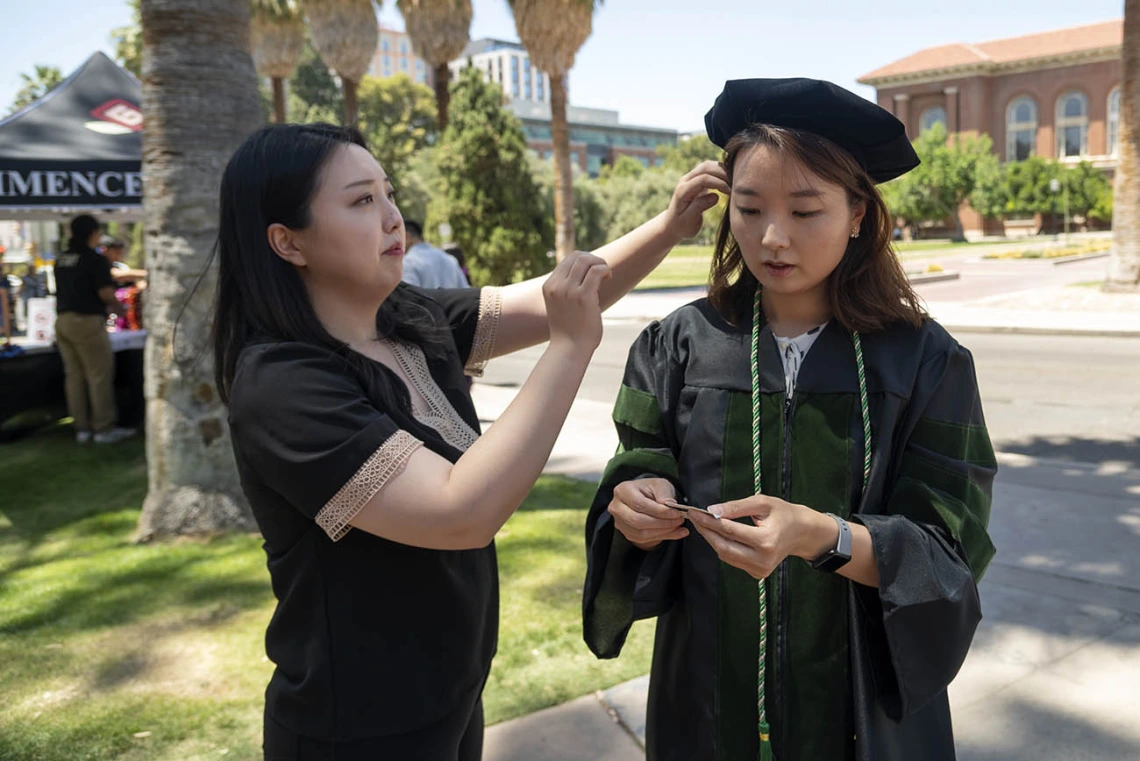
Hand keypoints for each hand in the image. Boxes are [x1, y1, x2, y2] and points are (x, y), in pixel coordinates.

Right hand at [543, 251, 610, 352]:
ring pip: (586, 261)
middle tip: (603, 273)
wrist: (569, 349)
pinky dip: (605, 270)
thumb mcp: (562, 304)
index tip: (594, 273)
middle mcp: (556, 286)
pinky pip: (597, 271)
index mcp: (549, 286)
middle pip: (577, 256)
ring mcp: (568, 291)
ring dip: (600, 264)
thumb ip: (567, 288)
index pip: (568, 259)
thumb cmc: (569, 330)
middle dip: (594, 260)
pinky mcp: (583, 297)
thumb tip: (587, 271)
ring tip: (606, 276)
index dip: (585, 260)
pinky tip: (609, 278)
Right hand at [608, 478, 687, 551]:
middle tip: (679, 520)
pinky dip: (663, 537)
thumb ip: (664, 493)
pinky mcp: (627, 533)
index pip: (639, 504)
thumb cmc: (651, 489)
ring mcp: (620, 522)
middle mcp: (616, 507)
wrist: (645, 498)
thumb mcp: (660, 484)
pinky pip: (645, 539)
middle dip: (661, 523)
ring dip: (663, 531)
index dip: (658, 511)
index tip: (676, 513)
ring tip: (679, 525)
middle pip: (637, 520)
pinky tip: (676, 532)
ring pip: (641, 533)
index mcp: (623, 491)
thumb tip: (669, 505)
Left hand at [663, 161, 730, 241]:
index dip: (719, 183)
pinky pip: (710, 169)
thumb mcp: (689, 221)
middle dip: (722, 173)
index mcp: (683, 191)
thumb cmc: (682, 226)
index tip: (730, 192)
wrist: (673, 225)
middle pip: (706, 167)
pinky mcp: (696, 178)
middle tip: (735, 185)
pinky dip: (721, 172)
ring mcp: (690, 178)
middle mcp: (685, 180)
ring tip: (734, 183)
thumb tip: (716, 196)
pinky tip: (729, 182)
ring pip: (708, 165)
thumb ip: (700, 207)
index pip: (703, 179)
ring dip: (722, 170)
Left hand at [686, 496, 835, 579]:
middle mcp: (762, 559)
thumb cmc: (783, 513)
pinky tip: (718, 534)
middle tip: (695, 518)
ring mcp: (760, 569)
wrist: (801, 533)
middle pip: (724, 546)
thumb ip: (736, 507)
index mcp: (766, 541)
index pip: (730, 531)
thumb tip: (711, 511)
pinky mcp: (757, 573)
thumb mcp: (762, 503)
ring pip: (725, 555)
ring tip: (703, 523)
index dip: (709, 521)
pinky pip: (732, 559)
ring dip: (712, 539)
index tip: (694, 512)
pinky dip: (723, 546)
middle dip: (706, 532)